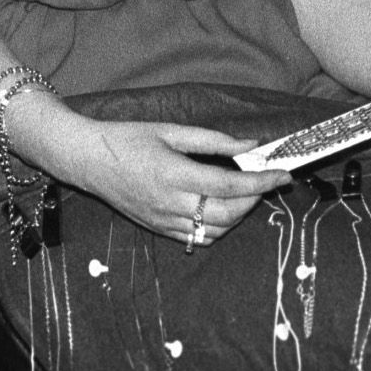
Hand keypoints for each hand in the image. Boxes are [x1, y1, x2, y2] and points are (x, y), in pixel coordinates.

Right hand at [54, 119, 287, 247]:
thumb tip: (251, 144)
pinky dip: (217, 228)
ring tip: (244, 194)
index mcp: (175, 174)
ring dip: (238, 217)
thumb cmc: (128, 138)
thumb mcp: (171, 130)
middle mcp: (170, 203)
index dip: (261, 182)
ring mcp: (163, 221)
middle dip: (254, 200)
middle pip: (227, 214)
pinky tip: (221, 208)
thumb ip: (213, 139)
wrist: (87, 160)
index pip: (230, 186)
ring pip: (215, 232)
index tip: (283, 175)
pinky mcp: (158, 229)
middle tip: (265, 182)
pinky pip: (196, 239)